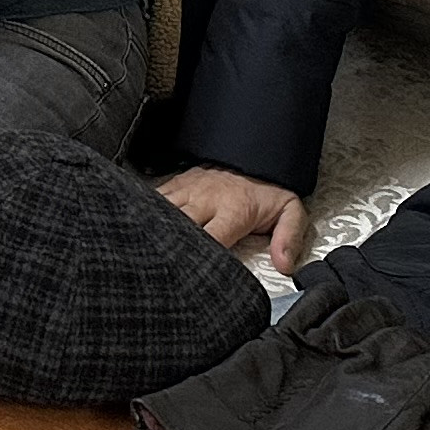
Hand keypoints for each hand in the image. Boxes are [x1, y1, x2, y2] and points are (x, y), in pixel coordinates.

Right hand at [155, 165, 310, 273]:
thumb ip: (289, 236)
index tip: (191, 279)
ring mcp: (188, 190)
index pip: (210, 241)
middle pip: (178, 228)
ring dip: (154, 232)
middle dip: (169, 250)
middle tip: (160, 270)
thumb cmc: (268, 187)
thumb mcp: (290, 209)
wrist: (254, 150)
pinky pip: (155, 198)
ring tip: (145, 253)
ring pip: (161, 212)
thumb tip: (284, 264)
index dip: (198, 262)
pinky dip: (146, 213)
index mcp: (233, 211)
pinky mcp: (177, 183)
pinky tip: (139, 228)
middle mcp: (206, 200)